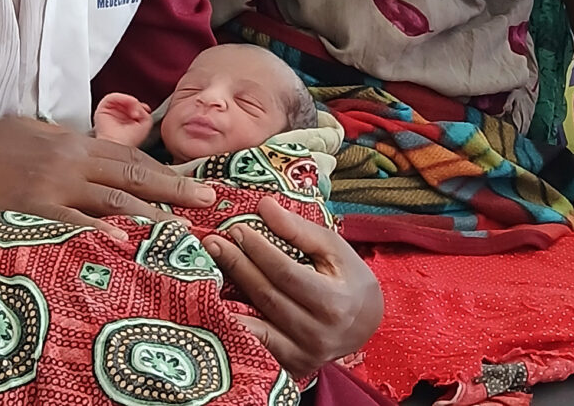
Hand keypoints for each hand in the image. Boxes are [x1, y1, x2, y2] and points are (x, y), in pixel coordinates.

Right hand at [0, 116, 215, 235]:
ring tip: (180, 228)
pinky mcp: (29, 210)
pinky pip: (70, 222)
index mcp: (71, 142)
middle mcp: (68, 161)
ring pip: (111, 199)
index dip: (164, 168)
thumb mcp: (29, 131)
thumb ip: (64, 140)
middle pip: (132, 175)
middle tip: (208, 200)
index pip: (129, 157)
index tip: (193, 180)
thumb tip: (90, 146)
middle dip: (173, 188)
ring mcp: (50, 187)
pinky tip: (122, 240)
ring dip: (150, 214)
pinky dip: (97, 231)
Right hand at [93, 93, 153, 147]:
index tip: (145, 111)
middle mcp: (117, 117)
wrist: (118, 146)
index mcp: (126, 122)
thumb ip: (145, 111)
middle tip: (138, 113)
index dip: (140, 106)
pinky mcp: (102, 109)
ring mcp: (109, 113)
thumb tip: (141, 105)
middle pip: (128, 101)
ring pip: (121, 98)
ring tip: (134, 111)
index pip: (133, 107)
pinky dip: (122, 98)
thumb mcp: (146, 124)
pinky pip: (112, 97)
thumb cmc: (129, 140)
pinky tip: (128, 105)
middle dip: (136, 104)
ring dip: (130, 101)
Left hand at [202, 195, 382, 377]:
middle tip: (214, 243)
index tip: (237, 230)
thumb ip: (298, 229)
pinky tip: (218, 306)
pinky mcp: (292, 368)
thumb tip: (264, 206)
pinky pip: (257, 346)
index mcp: (333, 301)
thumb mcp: (333, 248)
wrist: (366, 324)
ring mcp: (303, 356)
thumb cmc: (349, 279)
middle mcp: (317, 334)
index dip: (259, 250)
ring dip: (228, 297)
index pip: (286, 273)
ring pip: (256, 325)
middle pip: (267, 296)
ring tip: (208, 271)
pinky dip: (236, 327)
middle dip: (238, 266)